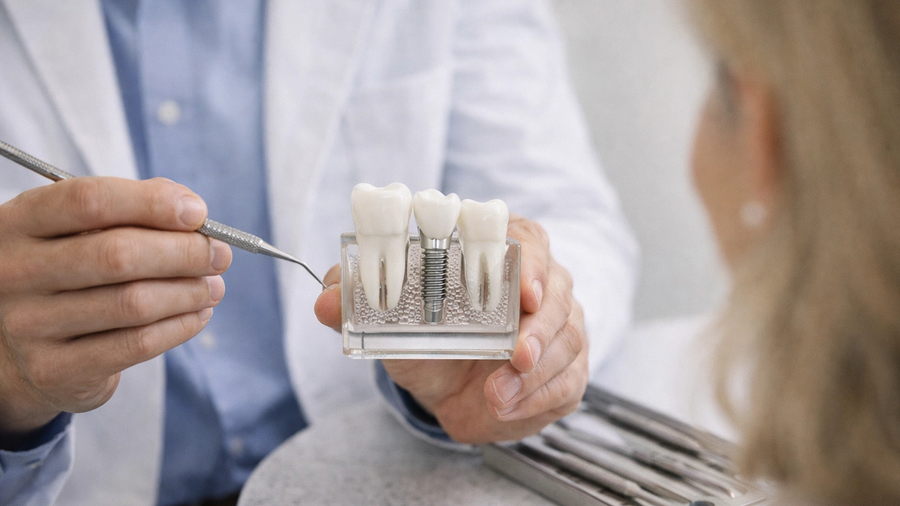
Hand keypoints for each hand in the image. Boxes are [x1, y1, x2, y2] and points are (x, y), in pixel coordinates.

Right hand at [0, 177, 230, 436]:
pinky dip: (180, 326)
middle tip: (219, 255)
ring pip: (134, 303)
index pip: (89, 201)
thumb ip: (133, 208)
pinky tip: (198, 313)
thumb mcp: (81, 230)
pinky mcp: (55, 369)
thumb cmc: (70, 272)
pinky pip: (137, 344)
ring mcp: (28, 325)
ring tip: (214, 286)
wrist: (21, 347)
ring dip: (189, 292)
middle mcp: (14, 272)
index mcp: (19, 222)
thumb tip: (191, 209)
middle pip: (117, 255)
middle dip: (184, 253)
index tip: (198, 212)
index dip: (152, 204)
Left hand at [315, 214, 587, 443]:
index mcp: (500, 253)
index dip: (531, 262)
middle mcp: (539, 284)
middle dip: (539, 328)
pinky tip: (509, 407)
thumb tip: (324, 299)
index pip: (528, 241)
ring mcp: (560, 324)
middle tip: (515, 355)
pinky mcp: (568, 366)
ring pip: (568, 339)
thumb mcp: (391, 320)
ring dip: (535, 372)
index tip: (523, 290)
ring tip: (497, 395)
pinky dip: (539, 397)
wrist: (449, 389)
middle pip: (557, 292)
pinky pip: (569, 380)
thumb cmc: (428, 339)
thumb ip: (357, 302)